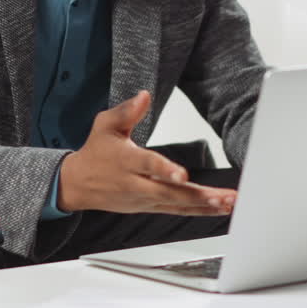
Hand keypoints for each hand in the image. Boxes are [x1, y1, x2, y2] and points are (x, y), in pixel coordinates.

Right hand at [57, 91, 236, 215]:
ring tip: (228, 203)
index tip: (182, 174)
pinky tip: (218, 209)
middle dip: (198, 196)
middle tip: (223, 196)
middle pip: (170, 192)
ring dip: (204, 205)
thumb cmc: (96, 151)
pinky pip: (177, 211)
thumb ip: (126, 111)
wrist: (78, 183)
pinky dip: (198, 211)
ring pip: (177, 204)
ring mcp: (144, 199)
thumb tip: (144, 96)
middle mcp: (136, 184)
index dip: (165, 170)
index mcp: (126, 161)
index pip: (148, 165)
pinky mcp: (150, 207)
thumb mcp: (105, 125)